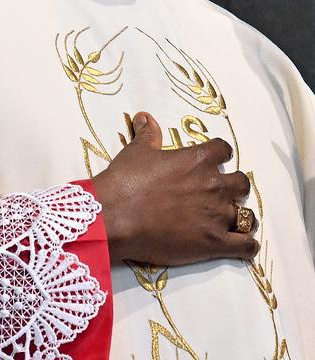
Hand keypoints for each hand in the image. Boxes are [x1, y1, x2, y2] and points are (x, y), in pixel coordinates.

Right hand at [92, 111, 259, 265]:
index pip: (224, 149)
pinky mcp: (215, 243)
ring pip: (247, 215)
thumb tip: (145, 116)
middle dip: (233, 188)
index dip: (220, 155)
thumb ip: (148, 134)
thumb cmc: (126, 181)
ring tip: (231, 222)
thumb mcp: (137, 151)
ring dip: (240, 217)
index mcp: (198, 160)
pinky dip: (247, 246)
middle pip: (241, 183)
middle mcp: (214, 185)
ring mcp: (217, 215)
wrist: (115, 216)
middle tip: (218, 194)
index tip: (214, 161)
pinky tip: (243, 245)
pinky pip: (246, 246)